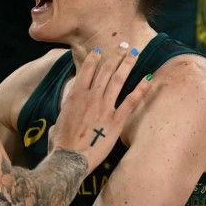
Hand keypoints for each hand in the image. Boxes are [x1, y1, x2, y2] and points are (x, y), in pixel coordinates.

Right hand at [49, 44, 149, 171]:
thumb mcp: (57, 124)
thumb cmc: (60, 145)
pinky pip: (131, 101)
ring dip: (127, 64)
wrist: (69, 160)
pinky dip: (141, 88)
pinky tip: (148, 78)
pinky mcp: (116, 120)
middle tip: (124, 46)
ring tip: (135, 53)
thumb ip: (64, 117)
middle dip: (116, 56)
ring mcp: (105, 107)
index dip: (94, 58)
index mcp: (75, 95)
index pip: (87, 70)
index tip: (100, 50)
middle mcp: (91, 97)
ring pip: (118, 79)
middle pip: (106, 70)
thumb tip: (59, 122)